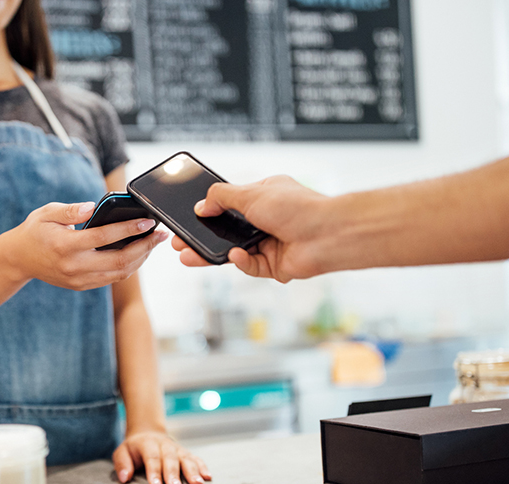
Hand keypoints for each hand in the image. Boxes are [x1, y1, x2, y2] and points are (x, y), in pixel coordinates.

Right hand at [6, 201, 166, 289]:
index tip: (148, 221)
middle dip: (145, 247)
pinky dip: (128, 267)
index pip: (104, 237)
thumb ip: (71, 210)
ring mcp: (78, 279)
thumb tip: (93, 206)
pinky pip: (111, 278)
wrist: (18, 259)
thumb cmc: (35, 231)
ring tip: (153, 243)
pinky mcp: (81, 286)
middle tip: (161, 234)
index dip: (129, 229)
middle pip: (119, 261)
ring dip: (140, 259)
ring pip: (119, 273)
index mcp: (65, 245)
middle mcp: (74, 266)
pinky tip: (138, 253)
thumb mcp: (47, 213)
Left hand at [112, 430, 210, 483]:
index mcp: (147, 443)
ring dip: (192, 471)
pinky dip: (202, 466)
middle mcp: (164, 444)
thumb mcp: (122, 452)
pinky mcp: (185, 452)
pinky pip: (195, 458)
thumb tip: (124, 477)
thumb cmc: (134, 448)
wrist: (147, 433)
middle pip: (170, 458)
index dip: (154, 472)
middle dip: (173, 473)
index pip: (152, 457)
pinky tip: (207, 476)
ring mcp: (176, 448)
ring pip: (185, 458)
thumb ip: (122, 463)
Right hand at [170, 176, 329, 281]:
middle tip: (179, 242)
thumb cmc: (299, 208)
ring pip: (232, 251)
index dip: (208, 211)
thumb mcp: (252, 193)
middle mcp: (265, 220)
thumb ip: (222, 197)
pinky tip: (236, 256)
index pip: (228, 204)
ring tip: (188, 256)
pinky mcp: (273, 265)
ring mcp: (269, 243)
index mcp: (263, 197)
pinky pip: (248, 265)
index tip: (188, 216)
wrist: (329, 235)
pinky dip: (240, 262)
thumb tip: (201, 205)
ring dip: (211, 253)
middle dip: (201, 237)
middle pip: (226, 231)